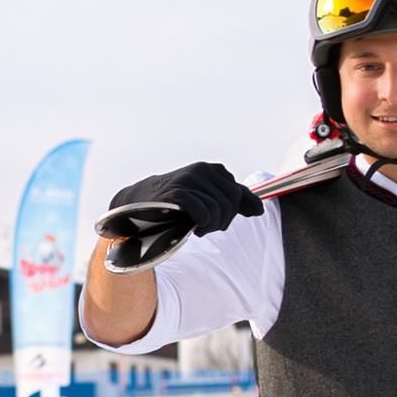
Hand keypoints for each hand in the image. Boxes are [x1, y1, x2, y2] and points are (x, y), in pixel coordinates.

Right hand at [95, 160, 263, 263]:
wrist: (136, 209)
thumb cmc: (173, 206)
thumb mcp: (206, 201)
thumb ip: (234, 202)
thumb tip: (260, 211)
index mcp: (211, 170)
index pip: (238, 195)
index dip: (230, 212)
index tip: (214, 219)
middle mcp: (200, 170)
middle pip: (231, 202)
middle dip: (222, 221)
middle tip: (205, 227)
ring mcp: (188, 179)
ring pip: (219, 209)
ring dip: (211, 225)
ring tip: (197, 227)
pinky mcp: (177, 192)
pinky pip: (204, 213)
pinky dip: (202, 223)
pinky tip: (192, 227)